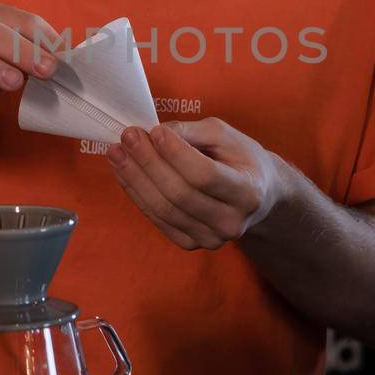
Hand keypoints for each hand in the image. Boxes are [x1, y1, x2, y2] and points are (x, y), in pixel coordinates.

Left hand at [105, 116, 281, 250]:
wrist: (257, 195)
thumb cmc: (240, 159)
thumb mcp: (225, 136)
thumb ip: (191, 132)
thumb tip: (153, 133)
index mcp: (248, 192)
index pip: (204, 175)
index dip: (175, 153)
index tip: (154, 131)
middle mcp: (232, 222)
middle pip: (179, 194)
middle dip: (148, 163)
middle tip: (128, 136)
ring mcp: (211, 238)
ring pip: (163, 210)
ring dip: (134, 178)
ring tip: (117, 152)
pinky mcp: (191, 244)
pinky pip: (157, 219)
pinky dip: (136, 194)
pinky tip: (124, 172)